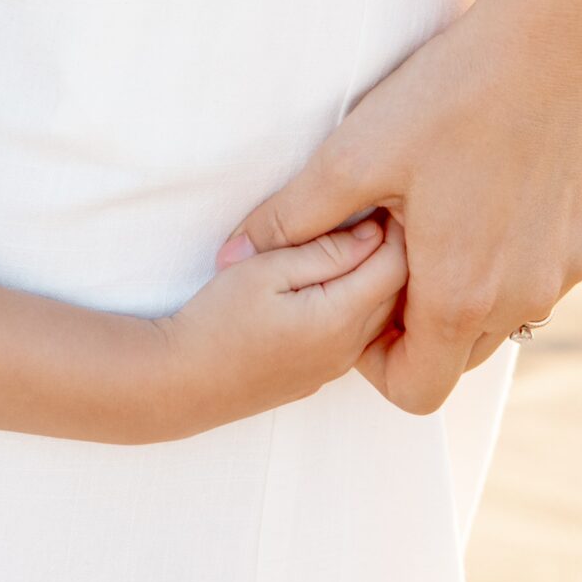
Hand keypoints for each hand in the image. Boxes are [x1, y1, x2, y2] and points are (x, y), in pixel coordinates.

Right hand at [161, 213, 408, 432]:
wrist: (184, 382)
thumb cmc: (217, 320)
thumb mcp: (265, 270)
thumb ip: (322, 251)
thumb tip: (371, 233)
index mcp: (340, 318)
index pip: (395, 266)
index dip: (394, 228)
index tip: (380, 198)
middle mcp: (350, 348)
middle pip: (397, 292)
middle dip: (393, 250)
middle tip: (375, 210)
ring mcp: (337, 366)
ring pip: (382, 314)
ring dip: (378, 277)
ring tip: (357, 239)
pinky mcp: (321, 373)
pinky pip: (361, 333)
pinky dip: (362, 302)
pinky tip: (337, 280)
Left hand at [218, 0, 581, 415]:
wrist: (553, 36)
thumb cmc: (452, 94)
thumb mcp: (354, 154)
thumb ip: (293, 215)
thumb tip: (233, 252)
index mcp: (462, 294)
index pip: (415, 390)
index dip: (374, 358)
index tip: (355, 293)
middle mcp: (525, 297)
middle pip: (457, 353)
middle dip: (414, 320)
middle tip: (386, 244)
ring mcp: (565, 268)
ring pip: (504, 313)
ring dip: (463, 284)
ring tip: (431, 208)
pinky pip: (540, 271)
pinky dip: (506, 251)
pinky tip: (479, 184)